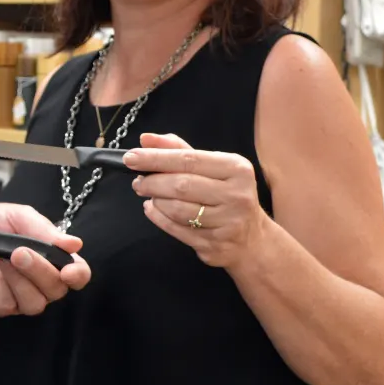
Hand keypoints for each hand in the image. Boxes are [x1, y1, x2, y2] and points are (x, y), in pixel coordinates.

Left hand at [0, 202, 90, 316]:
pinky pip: (7, 303)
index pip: (77, 275)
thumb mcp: (19, 216)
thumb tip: (74, 244)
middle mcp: (40, 284)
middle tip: (20, 252)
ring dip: (19, 278)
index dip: (78, 275)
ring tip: (3, 256)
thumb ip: (44, 230)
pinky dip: (1, 282)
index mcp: (53, 261)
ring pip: (34, 303)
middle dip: (40, 271)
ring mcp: (19, 298)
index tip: (69, 270)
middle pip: (56, 290)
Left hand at [126, 132, 267, 268]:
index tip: (131, 157)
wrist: (252, 239)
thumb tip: (146, 139)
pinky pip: (176, 229)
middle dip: (153, 181)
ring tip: (150, 195)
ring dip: (156, 201)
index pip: (189, 159)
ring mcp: (227, 223)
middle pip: (181, 185)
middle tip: (138, 181)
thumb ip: (179, 150)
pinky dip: (158, 218)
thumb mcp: (213, 168)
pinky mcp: (214, 245)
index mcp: (236, 168)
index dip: (156, 158)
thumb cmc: (227, 195)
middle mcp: (236, 195)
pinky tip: (153, 209)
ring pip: (177, 209)